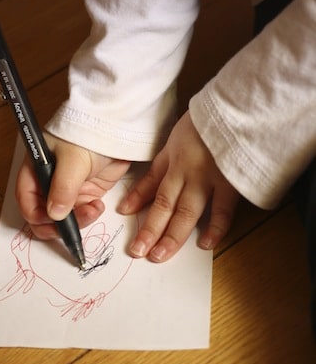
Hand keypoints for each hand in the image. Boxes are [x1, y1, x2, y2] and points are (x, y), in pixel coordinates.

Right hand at [16, 132, 130, 240]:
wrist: (116, 128)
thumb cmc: (88, 134)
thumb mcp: (73, 160)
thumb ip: (63, 188)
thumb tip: (55, 215)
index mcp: (36, 168)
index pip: (26, 198)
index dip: (35, 214)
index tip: (52, 222)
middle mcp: (48, 180)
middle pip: (42, 212)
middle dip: (56, 224)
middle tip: (71, 228)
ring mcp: (67, 188)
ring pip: (63, 217)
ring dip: (76, 221)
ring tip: (92, 210)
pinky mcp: (85, 192)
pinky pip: (80, 213)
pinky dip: (87, 216)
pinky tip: (97, 207)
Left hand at [118, 111, 238, 261]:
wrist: (240, 107)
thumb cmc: (211, 119)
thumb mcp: (180, 133)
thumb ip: (167, 158)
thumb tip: (150, 181)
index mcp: (174, 157)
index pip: (151, 182)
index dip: (136, 198)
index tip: (123, 213)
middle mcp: (186, 171)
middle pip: (164, 204)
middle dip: (149, 230)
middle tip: (136, 251)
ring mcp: (208, 179)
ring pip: (186, 212)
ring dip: (171, 236)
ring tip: (158, 256)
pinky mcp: (231, 183)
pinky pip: (222, 210)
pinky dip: (215, 228)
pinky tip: (204, 244)